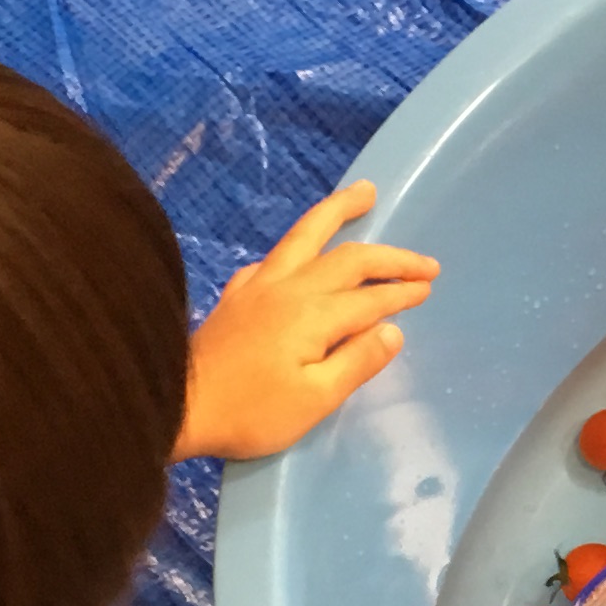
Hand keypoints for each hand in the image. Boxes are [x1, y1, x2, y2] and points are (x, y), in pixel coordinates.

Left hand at [175, 180, 438, 460]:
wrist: (177, 408)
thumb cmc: (250, 413)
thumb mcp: (315, 400)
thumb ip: (357, 362)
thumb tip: (392, 330)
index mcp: (313, 314)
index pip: (370, 298)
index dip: (402, 293)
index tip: (428, 288)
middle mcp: (289, 287)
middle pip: (347, 258)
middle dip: (390, 257)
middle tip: (424, 260)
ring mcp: (258, 286)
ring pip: (305, 236)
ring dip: (338, 212)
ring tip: (364, 192)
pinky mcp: (236, 295)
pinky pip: (273, 258)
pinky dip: (296, 247)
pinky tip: (298, 253)